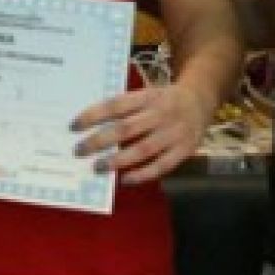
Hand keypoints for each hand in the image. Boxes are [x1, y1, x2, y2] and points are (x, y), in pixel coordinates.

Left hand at [71, 81, 211, 184]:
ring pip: (143, 149)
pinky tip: (125, 180)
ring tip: (97, 167)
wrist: (201, 100)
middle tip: (79, 151)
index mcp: (148, 96)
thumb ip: (124, 107)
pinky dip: (143, 174)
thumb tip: (91, 126)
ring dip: (118, 160)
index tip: (74, 126)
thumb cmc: (163, 100)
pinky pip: (162, 166)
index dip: (94, 115)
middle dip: (99, 141)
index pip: (116, 105)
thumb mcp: (146, 94)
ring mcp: (174, 133)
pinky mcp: (184, 150)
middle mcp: (161, 113)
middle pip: (126, 129)